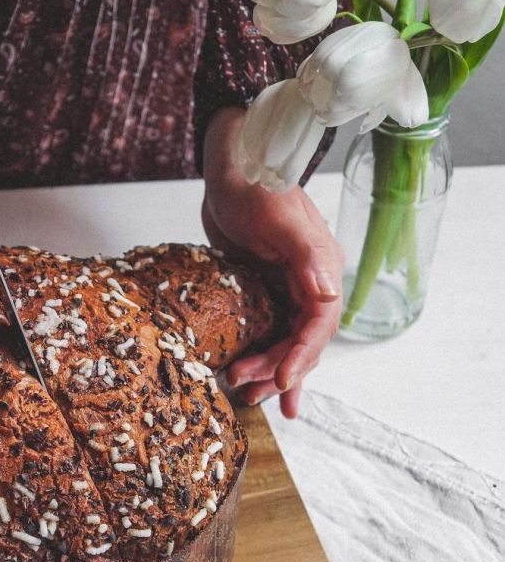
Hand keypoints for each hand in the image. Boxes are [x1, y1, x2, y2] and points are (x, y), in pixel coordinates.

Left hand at [203, 107, 343, 417]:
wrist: (231, 167)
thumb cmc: (254, 186)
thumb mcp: (279, 219)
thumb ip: (307, 256)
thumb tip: (329, 293)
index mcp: (322, 269)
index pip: (319, 324)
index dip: (302, 355)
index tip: (282, 381)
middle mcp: (311, 283)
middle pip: (302, 341)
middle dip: (278, 369)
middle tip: (248, 391)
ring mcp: (286, 288)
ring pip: (284, 341)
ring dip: (268, 370)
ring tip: (245, 394)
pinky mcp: (263, 288)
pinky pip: (267, 330)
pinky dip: (261, 354)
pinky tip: (250, 377)